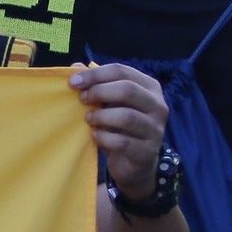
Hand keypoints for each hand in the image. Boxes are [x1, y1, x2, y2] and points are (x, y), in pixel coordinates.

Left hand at [73, 62, 169, 199]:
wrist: (137, 164)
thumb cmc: (121, 128)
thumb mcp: (110, 104)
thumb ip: (96, 84)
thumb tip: (75, 67)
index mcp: (150, 87)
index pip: (123, 71)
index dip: (96, 74)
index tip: (73, 82)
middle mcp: (158, 106)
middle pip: (128, 90)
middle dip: (99, 92)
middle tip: (81, 99)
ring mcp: (155, 130)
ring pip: (127, 117)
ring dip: (101, 116)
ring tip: (88, 119)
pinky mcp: (147, 152)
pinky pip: (122, 142)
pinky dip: (104, 137)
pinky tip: (95, 135)